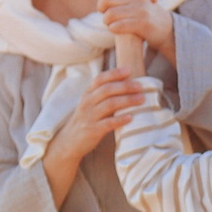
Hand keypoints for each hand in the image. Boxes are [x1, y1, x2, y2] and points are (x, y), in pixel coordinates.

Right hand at [41, 68, 155, 205]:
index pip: (100, 79)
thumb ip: (104, 95)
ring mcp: (89, 116)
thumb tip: (128, 84)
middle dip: (125, 86)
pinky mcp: (93, 130)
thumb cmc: (86, 120)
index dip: (114, 73)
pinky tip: (131, 117)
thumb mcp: (91, 104)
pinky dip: (120, 119)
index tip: (129, 70)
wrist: (69, 142)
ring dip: (127, 100)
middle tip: (141, 87)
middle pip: (107, 90)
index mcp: (87, 94)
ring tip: (141, 100)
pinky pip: (108, 123)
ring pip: (109, 104)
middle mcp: (87, 102)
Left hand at [97, 0, 176, 61]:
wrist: (165, 28)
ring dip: (106, 21)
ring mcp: (140, 9)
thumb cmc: (145, 12)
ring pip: (110, 14)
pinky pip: (118, 26)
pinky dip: (113, 28)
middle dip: (101, 8)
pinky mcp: (142, 23)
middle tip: (105, 13)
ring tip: (110, 22)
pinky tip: (115, 29)